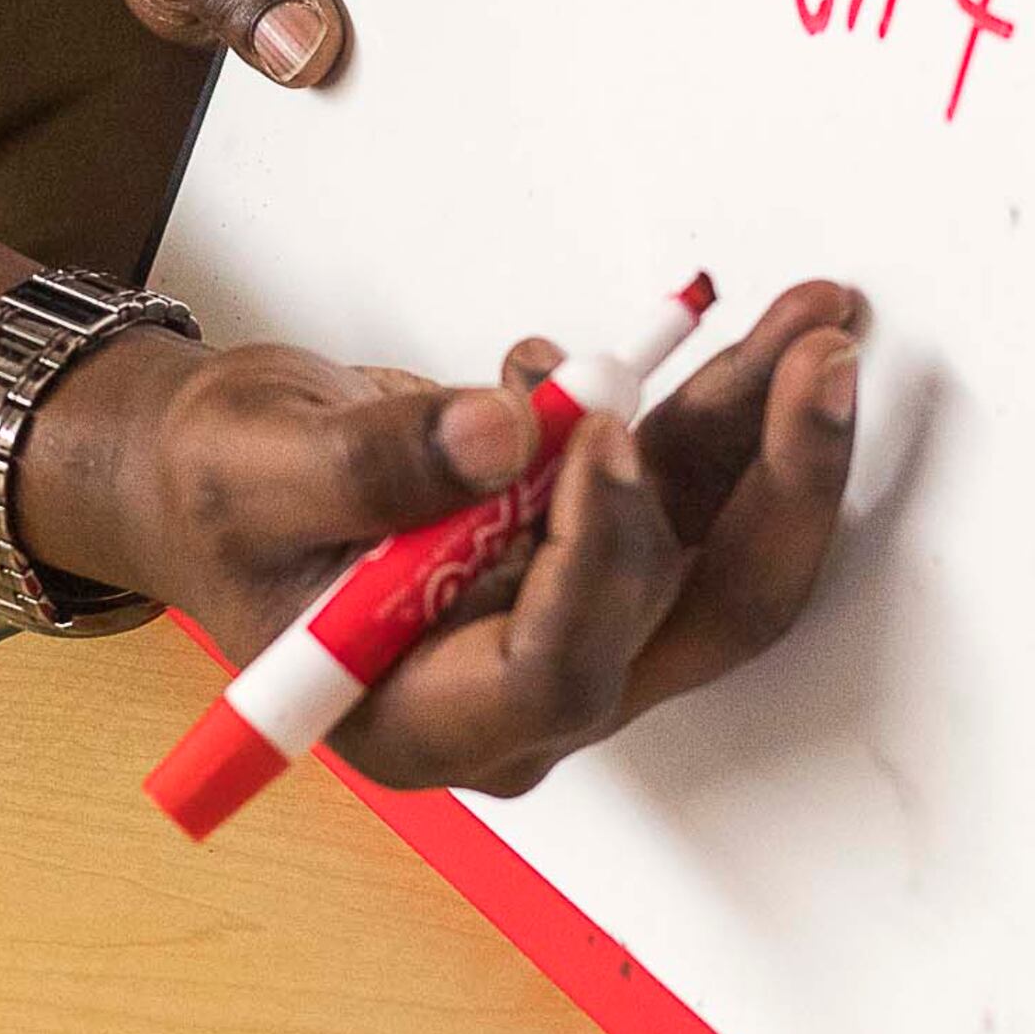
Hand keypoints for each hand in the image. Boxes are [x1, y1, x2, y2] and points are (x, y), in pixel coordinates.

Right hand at [20, 283, 866, 794]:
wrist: (224, 473)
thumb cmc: (216, 496)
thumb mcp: (249, 474)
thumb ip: (369, 466)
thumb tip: (503, 436)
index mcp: (426, 718)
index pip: (554, 670)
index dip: (595, 561)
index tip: (597, 437)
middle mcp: (526, 692)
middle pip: (693, 612)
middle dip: (773, 481)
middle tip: (818, 359)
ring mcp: (577, 618)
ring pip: (713, 537)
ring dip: (770, 422)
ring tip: (818, 315)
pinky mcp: (601, 547)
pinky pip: (686, 483)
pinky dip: (709, 398)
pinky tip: (692, 327)